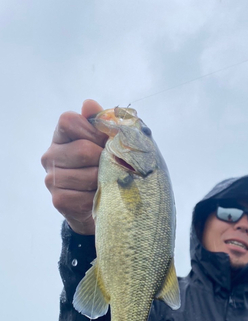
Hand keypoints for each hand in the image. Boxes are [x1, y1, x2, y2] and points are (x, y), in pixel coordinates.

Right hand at [42, 99, 106, 234]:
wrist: (107, 205)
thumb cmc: (109, 168)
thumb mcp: (110, 143)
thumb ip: (101, 123)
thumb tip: (89, 104)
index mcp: (62, 136)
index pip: (68, 120)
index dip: (92, 130)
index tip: (106, 141)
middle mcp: (50, 155)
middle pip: (83, 150)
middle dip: (105, 159)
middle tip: (114, 166)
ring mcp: (52, 179)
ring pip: (88, 175)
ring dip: (105, 180)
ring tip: (108, 183)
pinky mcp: (59, 200)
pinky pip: (86, 196)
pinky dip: (100, 196)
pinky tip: (100, 196)